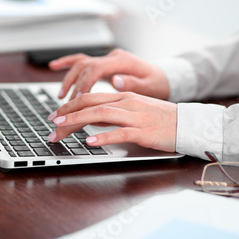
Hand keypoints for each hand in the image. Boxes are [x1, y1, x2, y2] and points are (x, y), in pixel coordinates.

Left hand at [47, 92, 176, 151]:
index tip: (55, 116)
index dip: (69, 105)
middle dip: (66, 114)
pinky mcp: (142, 131)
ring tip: (61, 129)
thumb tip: (90, 119)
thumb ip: (112, 113)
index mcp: (123, 96)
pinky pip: (119, 133)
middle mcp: (126, 103)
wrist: (187, 124)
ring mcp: (134, 116)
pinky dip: (103, 136)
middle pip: (90, 104)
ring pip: (100, 115)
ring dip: (77, 122)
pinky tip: (89, 141)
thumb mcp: (133, 110)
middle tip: (51, 125)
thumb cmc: (160, 119)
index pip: (89, 97)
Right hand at [49, 48, 170, 100]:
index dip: (84, 84)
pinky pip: (82, 61)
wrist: (164, 78)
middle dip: (72, 86)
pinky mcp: (104, 64)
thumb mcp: (151, 87)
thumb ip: (133, 84)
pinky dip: (67, 63)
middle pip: (85, 67)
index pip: (96, 69)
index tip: (76, 101)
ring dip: (68, 79)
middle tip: (65, 105)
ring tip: (62, 98)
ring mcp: (107, 59)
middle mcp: (112, 57)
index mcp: (123, 61)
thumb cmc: (158, 85)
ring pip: (81, 64)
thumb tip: (116, 80)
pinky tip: (54, 67)